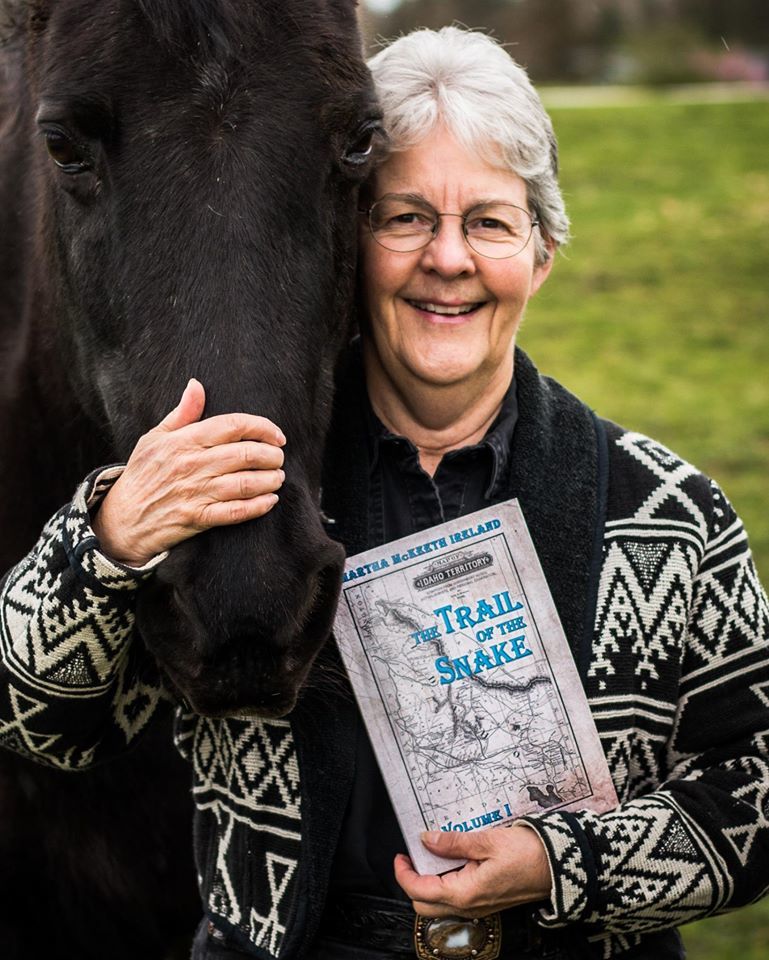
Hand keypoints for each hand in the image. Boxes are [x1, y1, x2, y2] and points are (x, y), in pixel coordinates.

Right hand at [92, 379, 285, 565]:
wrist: (122, 519)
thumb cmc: (142, 475)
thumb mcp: (154, 438)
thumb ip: (182, 413)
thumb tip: (196, 384)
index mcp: (183, 441)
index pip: (232, 425)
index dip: (261, 427)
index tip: (277, 435)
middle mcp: (191, 465)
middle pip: (245, 454)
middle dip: (271, 455)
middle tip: (279, 457)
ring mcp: (195, 492)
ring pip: (245, 483)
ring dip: (270, 480)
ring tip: (278, 477)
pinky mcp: (197, 519)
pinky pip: (236, 512)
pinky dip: (258, 506)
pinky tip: (270, 501)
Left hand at [394, 825, 551, 917]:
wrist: (561, 867)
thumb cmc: (529, 855)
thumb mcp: (487, 840)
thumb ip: (454, 842)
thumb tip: (427, 839)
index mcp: (465, 893)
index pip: (419, 891)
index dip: (404, 874)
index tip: (400, 855)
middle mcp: (470, 905)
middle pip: (425, 903)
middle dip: (413, 881)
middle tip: (412, 855)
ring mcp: (479, 905)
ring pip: (441, 901)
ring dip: (430, 879)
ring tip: (433, 851)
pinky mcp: (487, 899)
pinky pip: (458, 894)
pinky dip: (448, 879)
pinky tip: (454, 857)